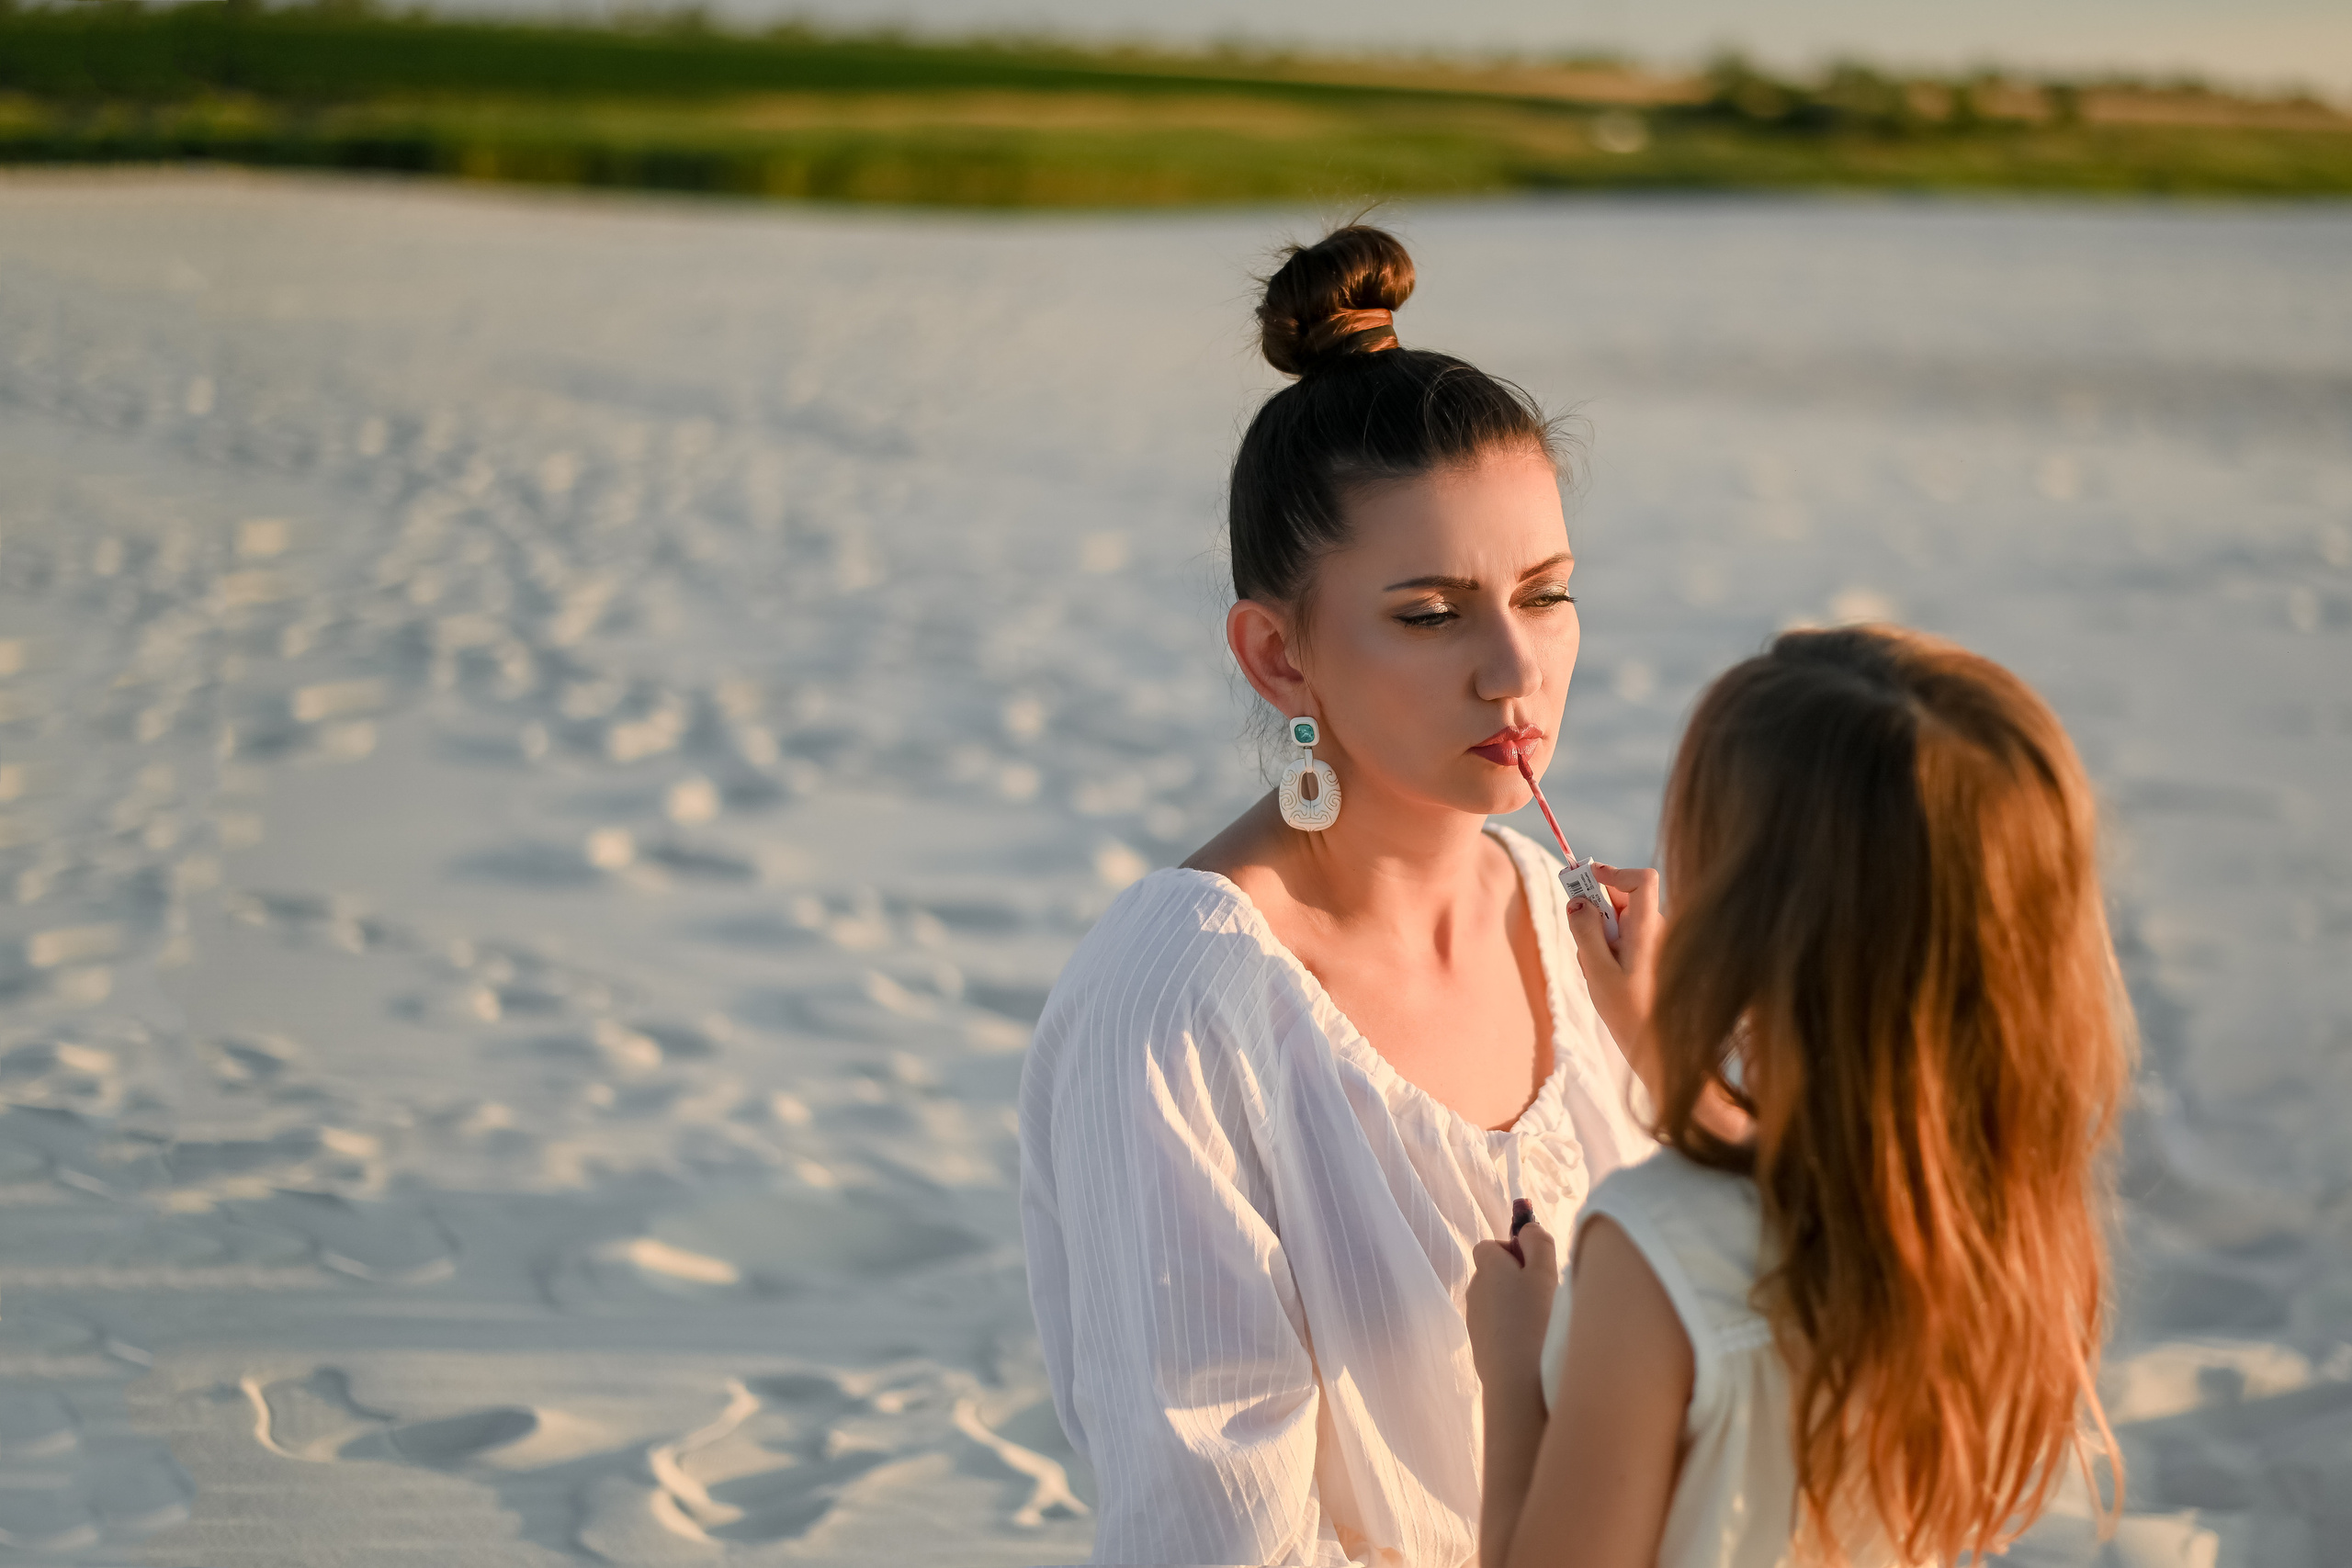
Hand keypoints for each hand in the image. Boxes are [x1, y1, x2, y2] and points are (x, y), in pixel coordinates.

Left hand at [1468, 1221, 1557, 1393]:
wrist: (1518, 1380)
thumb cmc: (1536, 1321)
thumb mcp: (1545, 1273)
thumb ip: (1538, 1243)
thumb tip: (1527, 1228)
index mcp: (1488, 1267)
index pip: (1490, 1245)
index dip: (1513, 1250)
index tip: (1536, 1267)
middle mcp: (1475, 1290)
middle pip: (1494, 1273)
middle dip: (1517, 1279)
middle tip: (1545, 1295)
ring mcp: (1474, 1320)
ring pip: (1497, 1302)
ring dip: (1516, 1306)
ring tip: (1541, 1324)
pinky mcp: (1480, 1347)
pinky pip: (1497, 1327)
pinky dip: (1512, 1329)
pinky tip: (1532, 1344)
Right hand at [1567, 864, 1661, 1085]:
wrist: (1659, 1050)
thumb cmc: (1630, 1014)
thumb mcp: (1597, 972)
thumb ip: (1585, 933)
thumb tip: (1576, 902)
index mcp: (1648, 930)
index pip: (1642, 879)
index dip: (1613, 872)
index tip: (1585, 878)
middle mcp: (1657, 931)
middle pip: (1626, 897)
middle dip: (1597, 908)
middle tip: (1580, 935)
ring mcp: (1656, 944)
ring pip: (1622, 920)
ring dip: (1600, 932)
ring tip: (1594, 967)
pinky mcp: (1652, 958)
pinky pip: (1626, 938)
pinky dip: (1609, 948)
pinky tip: (1605, 978)